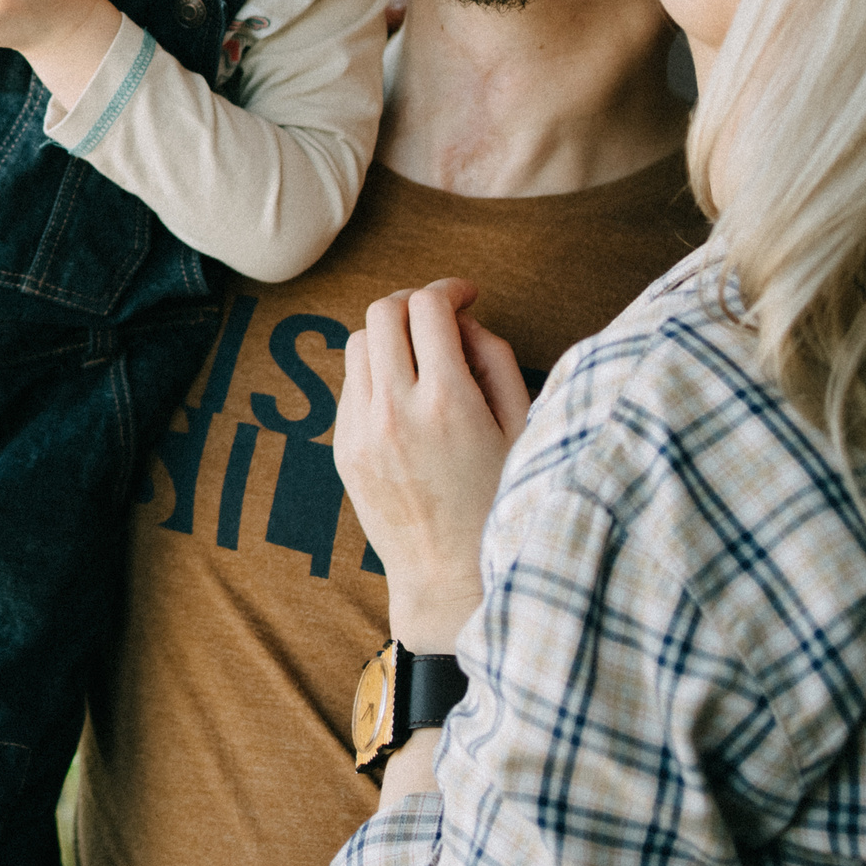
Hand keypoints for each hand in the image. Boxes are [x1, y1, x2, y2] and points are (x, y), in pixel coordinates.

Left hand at [335, 279, 531, 652]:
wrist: (450, 575)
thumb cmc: (499, 502)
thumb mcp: (522, 428)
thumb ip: (496, 360)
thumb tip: (464, 321)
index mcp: (448, 401)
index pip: (430, 307)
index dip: (450, 289)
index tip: (467, 296)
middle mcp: (396, 410)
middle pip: (385, 312)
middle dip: (415, 303)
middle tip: (440, 317)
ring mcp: (362, 430)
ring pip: (359, 342)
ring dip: (391, 336)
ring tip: (421, 356)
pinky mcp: (343, 448)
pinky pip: (351, 385)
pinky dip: (376, 373)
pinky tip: (405, 396)